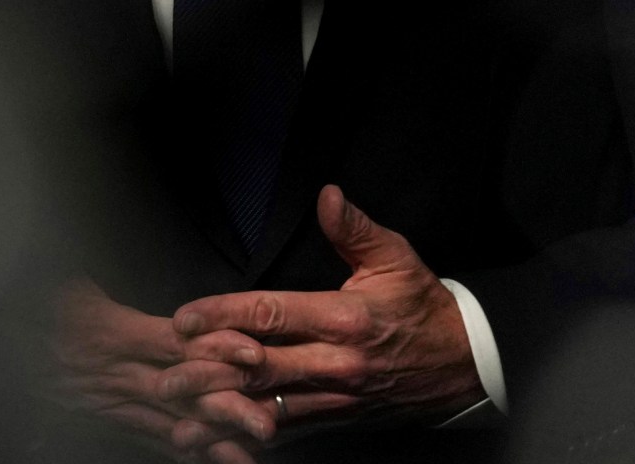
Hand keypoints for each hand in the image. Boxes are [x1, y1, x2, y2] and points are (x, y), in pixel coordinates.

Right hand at [50, 278, 279, 461]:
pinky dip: (178, 449)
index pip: (170, 343)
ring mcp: (108, 398)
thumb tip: (118, 223)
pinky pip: (145, 434)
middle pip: (178, 392)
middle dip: (224, 409)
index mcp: (107, 331)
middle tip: (265, 422)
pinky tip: (208, 459)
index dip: (213, 349)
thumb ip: (102, 271)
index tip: (251, 352)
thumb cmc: (29, 296)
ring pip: (167, 421)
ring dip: (209, 439)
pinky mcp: (103, 413)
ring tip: (248, 455)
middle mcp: (112, 371)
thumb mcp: (65, 275)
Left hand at [159, 186, 487, 439]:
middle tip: (164, 371)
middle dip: (209, 371)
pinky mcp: (340, 418)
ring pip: (270, 407)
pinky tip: (220, 440)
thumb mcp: (397, 259)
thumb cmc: (425, 308)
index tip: (186, 318)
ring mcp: (338, 396)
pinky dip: (252, 436)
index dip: (224, 315)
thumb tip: (328, 194)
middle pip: (261, 367)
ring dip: (222, 411)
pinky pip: (290, 431)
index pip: (272, 314)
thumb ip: (355, 229)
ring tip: (178, 416)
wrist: (470, 366)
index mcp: (344, 318)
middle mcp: (337, 363)